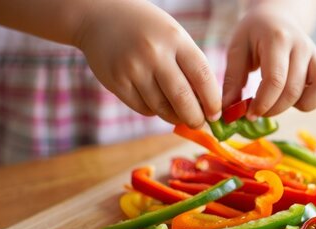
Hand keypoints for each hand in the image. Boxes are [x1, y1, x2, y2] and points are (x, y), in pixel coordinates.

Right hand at [77, 0, 220, 127]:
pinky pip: (143, 108)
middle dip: (195, 118)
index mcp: (175, 39)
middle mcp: (154, 53)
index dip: (212, 101)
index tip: (215, 114)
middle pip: (182, 99)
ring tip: (178, 114)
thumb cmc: (146, 29)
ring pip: (162, 108)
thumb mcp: (172, 35)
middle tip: (198, 124)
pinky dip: (153, 111)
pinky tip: (155, 102)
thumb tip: (204, 105)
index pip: (202, 76)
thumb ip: (189, 65)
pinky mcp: (117, 82)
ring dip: (173, 116)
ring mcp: (133, 68)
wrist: (101, 17)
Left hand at [222, 1, 315, 118]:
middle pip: (293, 91)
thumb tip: (228, 113)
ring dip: (297, 107)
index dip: (262, 104)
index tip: (249, 114)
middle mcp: (302, 47)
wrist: (277, 18)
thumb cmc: (254, 34)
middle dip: (273, 109)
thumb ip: (232, 81)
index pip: (275, 80)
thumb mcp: (237, 50)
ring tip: (279, 101)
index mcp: (278, 40)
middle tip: (257, 111)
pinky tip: (296, 99)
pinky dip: (315, 102)